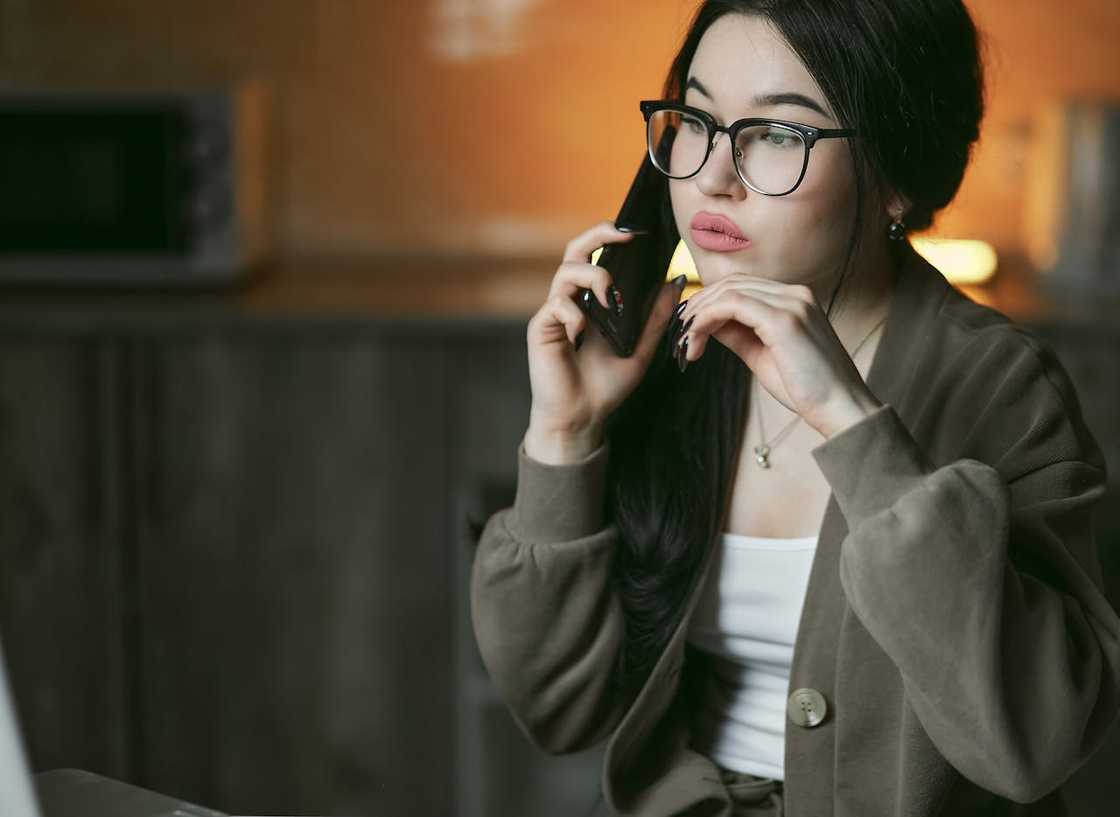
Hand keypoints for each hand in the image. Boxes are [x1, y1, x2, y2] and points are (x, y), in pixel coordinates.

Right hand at [525, 220, 687, 462]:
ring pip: (566, 272)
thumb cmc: (605, 386)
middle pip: (576, 250)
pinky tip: (583, 335)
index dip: (612, 238)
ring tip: (611, 300)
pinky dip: (574, 314)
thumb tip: (674, 283)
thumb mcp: (641, 349)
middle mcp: (572, 300)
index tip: (639, 236)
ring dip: (593, 278)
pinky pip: (556, 306)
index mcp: (593, 301)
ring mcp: (555, 313)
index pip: (598, 256)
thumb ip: (655, 318)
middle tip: (624, 237)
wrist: (582, 418)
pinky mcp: (541, 328)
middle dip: (598, 235)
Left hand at [674, 274, 882, 437]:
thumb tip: (707, 324)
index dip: (709, 303)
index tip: (688, 328)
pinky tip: (696, 341)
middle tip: (679, 335)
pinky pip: (732, 305)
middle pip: (731, 284)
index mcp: (795, 299)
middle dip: (698, 307)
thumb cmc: (806, 387)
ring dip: (698, 315)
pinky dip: (707, 320)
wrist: (840, 408)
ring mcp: (792, 303)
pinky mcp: (784, 319)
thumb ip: (737, 334)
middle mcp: (795, 293)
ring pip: (728, 292)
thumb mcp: (762, 354)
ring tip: (685, 343)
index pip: (741, 287)